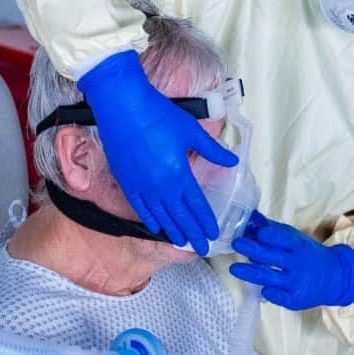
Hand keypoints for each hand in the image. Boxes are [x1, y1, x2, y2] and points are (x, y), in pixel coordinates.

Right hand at [78, 50, 237, 255]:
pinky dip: (150, 219)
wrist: (121, 106)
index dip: (205, 220)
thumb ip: (211, 150)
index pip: (196, 204)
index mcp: (179, 173)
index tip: (214, 233)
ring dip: (173, 230)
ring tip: (182, 242)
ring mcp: (141, 186)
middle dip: (193, 233)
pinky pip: (140, 207)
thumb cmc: (157, 114)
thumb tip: (232, 161)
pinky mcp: (126, 181)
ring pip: (160, 216)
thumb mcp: (190, 130)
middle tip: (202, 248)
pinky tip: (156, 227)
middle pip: (180, 216)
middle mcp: (160, 185)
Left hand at [229, 212, 353, 309]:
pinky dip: (269, 292)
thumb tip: (250, 218)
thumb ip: (274, 231)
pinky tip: (260, 288)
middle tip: (237, 243)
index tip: (259, 233)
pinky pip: (278, 296)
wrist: (336, 278)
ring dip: (251, 273)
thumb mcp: (296, 240)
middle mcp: (299, 264)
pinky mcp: (295, 299)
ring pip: (271, 277)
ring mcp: (297, 282)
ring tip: (234, 268)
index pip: (286, 239)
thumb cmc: (307, 255)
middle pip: (274, 257)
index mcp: (299, 246)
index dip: (273, 236)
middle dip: (254, 250)